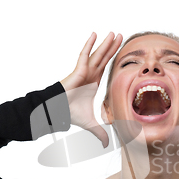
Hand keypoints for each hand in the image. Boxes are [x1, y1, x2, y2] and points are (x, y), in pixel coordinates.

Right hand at [60, 32, 121, 146]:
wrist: (57, 111)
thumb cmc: (70, 113)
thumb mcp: (90, 123)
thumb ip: (99, 132)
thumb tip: (106, 145)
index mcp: (93, 83)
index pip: (106, 67)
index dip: (113, 59)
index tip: (122, 51)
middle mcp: (90, 74)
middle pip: (104, 58)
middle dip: (112, 47)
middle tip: (122, 36)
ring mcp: (84, 71)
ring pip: (97, 54)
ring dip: (106, 43)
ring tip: (114, 32)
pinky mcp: (78, 70)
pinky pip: (84, 54)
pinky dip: (89, 44)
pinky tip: (94, 34)